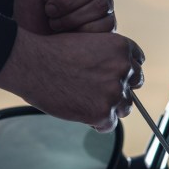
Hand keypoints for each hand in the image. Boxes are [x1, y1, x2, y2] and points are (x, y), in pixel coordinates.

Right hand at [0, 27, 143, 132]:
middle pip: (134, 86)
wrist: (30, 64)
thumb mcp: (87, 42)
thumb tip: (117, 78)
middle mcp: (123, 69)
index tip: (112, 78)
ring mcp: (114, 92)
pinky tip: (82, 114)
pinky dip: (98, 123)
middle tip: (98, 93)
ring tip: (87, 103)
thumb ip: (107, 58)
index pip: (137, 64)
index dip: (124, 72)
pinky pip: (110, 125)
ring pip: (125, 107)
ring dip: (110, 108)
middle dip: (119, 90)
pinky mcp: (103, 112)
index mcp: (121, 48)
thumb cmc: (51, 52)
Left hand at [14, 0, 115, 34]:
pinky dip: (81, 31)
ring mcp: (106, 3)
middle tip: (48, 10)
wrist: (31, 37)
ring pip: (100, 5)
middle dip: (65, 2)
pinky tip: (69, 33)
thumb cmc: (30, 4)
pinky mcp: (109, 24)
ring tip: (55, 22)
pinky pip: (105, 25)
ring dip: (71, 18)